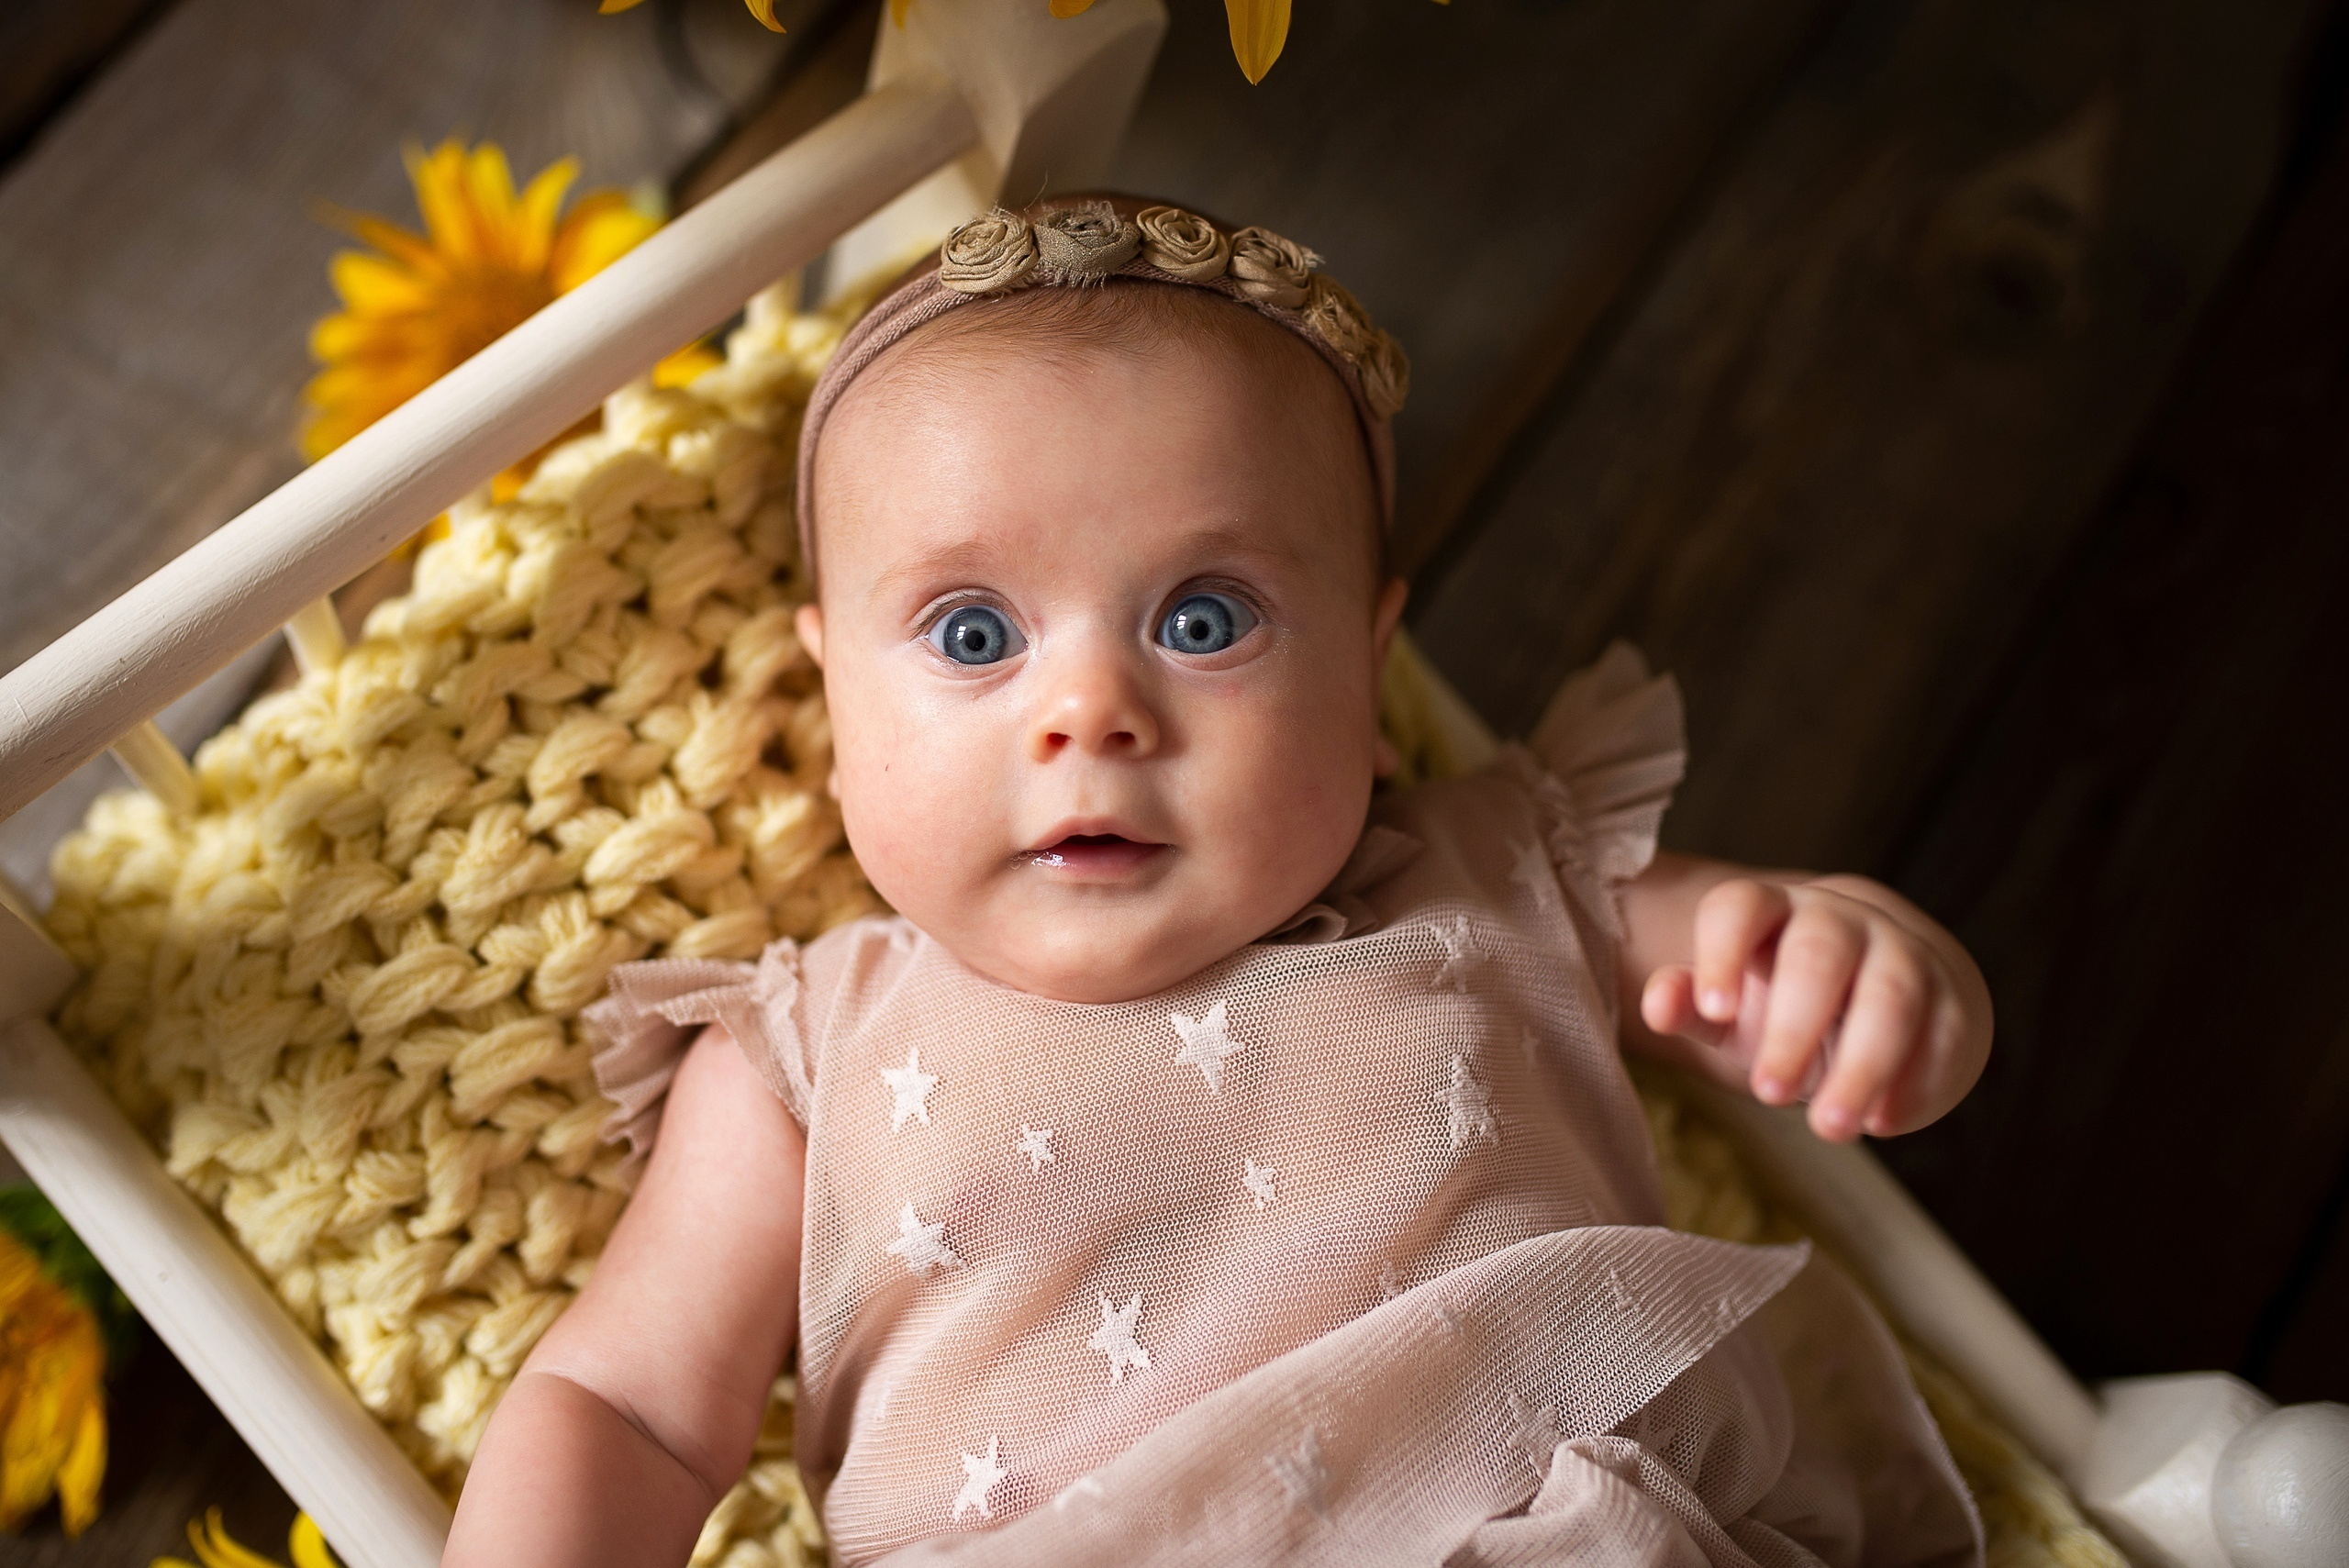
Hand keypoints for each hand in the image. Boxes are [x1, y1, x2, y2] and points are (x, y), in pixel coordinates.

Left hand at [1636, 876, 1989, 1140]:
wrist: (1883, 995)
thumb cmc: (1784, 1001)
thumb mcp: (1730, 1007)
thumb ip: (1690, 1004)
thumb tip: (1655, 1008)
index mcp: (1769, 912)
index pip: (1740, 907)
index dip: (1723, 953)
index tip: (1713, 1010)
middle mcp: (1838, 920)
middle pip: (1820, 953)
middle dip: (1794, 1027)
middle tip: (1767, 1093)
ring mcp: (1901, 953)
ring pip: (1890, 995)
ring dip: (1861, 1065)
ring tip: (1830, 1129)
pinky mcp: (1951, 999)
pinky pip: (1943, 1032)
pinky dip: (1914, 1081)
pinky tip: (1883, 1122)